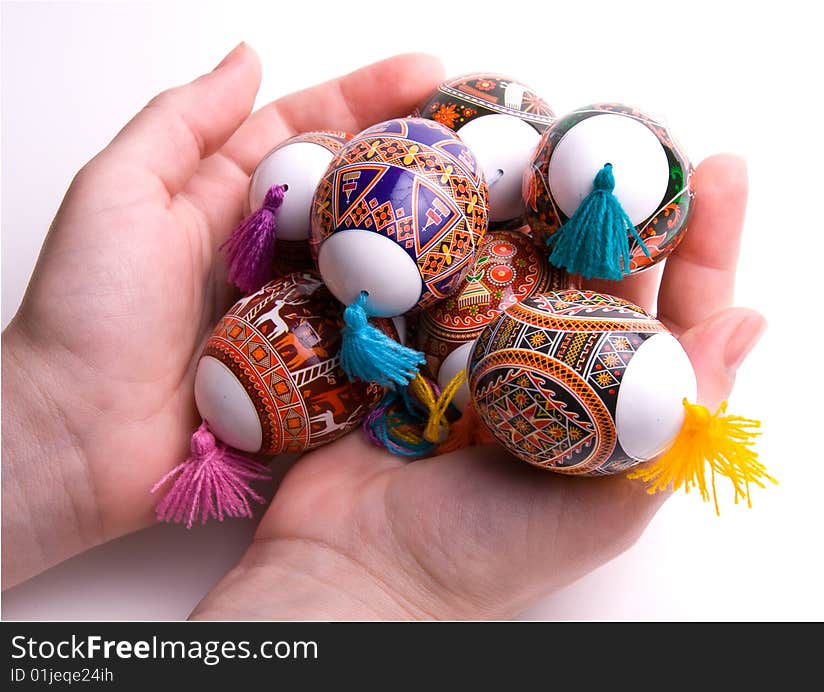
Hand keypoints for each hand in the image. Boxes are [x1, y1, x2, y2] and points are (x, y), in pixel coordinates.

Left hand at [1, 46, 445, 587]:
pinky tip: (448, 298)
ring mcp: (291, 311)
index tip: (431, 76)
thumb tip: (247, 57)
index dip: (366, 98)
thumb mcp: (118, 192)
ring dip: (418, 242)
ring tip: (480, 215)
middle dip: (410, 166)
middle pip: (349, 196)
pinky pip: (364, 334)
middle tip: (477, 146)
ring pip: (366, 265)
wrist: (75, 438)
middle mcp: (264, 251)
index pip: (306, 133)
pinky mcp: (307, 369)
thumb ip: (182, 123)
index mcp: (223, 200)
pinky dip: (403, 316)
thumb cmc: (88, 311)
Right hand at [190, 155, 765, 618]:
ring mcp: (472, 347)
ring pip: (516, 254)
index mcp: (602, 404)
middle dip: (613, 200)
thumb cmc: (483, 556)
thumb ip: (676, 420)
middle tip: (624, 133)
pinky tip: (463, 174)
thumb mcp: (602, 503)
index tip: (721, 173)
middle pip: (592, 266)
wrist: (355, 573)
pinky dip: (451, 222)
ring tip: (545, 136)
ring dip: (532, 197)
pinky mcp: (409, 338)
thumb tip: (751, 321)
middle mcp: (545, 367)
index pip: (670, 314)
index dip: (702, 245)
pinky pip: (438, 267)